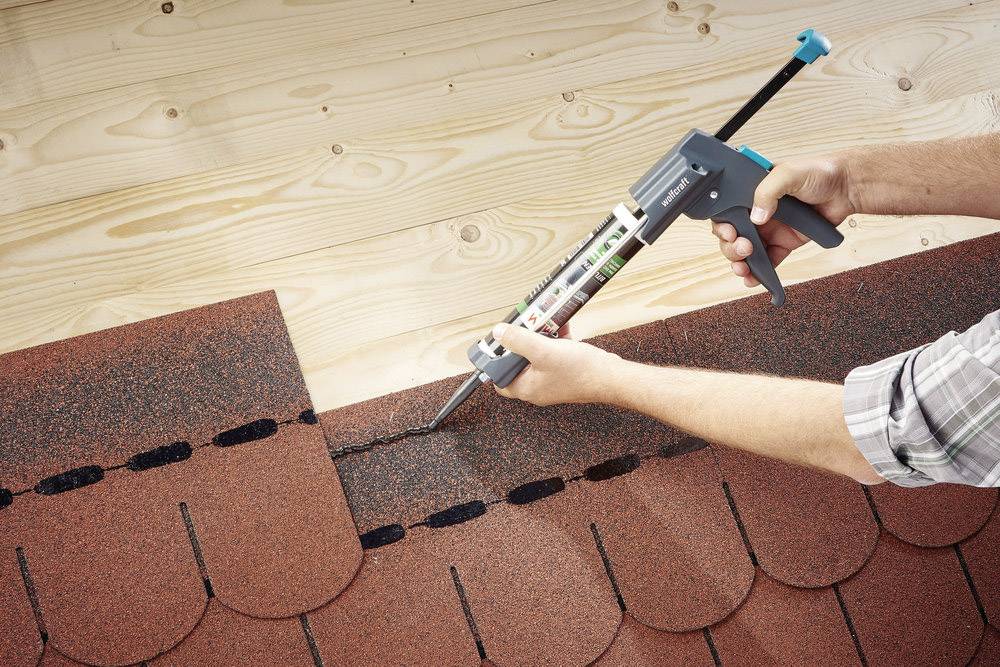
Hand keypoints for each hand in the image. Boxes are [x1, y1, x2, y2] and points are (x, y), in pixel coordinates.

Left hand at [490, 323, 619, 405]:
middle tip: (522, 328)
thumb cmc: (580, 371)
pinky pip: (553, 353)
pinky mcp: (565, 371)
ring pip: (536, 356)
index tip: (497, 345)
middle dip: (520, 343)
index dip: (495, 363)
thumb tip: (498, 333)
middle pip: (518, 363)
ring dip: (539, 338)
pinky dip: (554, 339)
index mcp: (527, 388)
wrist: (611, 377)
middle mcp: (537, 386)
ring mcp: (552, 379)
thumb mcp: (544, 351)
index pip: (500, 380)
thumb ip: (519, 341)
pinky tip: (560, 325)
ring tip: (542, 323)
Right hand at [713, 154, 854, 286]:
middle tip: (743, 248)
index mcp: (752, 191)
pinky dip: (760, 271)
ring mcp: (771, 228)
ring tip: (744, 268)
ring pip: (747, 250)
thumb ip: (767, 192)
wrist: (848, 187)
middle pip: (732, 235)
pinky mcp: (785, 242)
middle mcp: (758, 210)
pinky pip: (768, 259)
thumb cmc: (820, 171)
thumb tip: (756, 217)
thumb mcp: (788, 173)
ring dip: (741, 262)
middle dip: (731, 247)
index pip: (726, 211)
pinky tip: (755, 278)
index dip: (722, 225)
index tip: (729, 233)